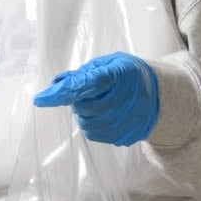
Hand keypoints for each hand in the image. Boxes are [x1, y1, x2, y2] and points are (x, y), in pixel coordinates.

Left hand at [34, 52, 158, 146]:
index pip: (87, 84)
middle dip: (78, 100)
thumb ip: (83, 73)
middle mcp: (125, 101)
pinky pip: (95, 134)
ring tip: (98, 103)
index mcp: (121, 75)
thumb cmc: (128, 75)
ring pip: (86, 123)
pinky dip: (93, 124)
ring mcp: (126, 122)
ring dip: (84, 114)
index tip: (40, 99)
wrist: (160, 97)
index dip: (62, 91)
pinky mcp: (124, 137)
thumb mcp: (110, 64)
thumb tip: (57, 83)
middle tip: (89, 92)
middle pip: (83, 107)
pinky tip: (103, 115)